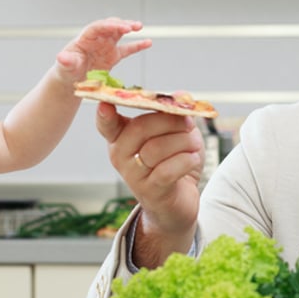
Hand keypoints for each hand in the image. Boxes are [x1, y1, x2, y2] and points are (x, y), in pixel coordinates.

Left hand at [54, 18, 150, 83]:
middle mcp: (97, 39)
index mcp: (85, 38)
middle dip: (121, 25)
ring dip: (129, 28)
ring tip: (139, 26)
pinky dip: (137, 46)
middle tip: (132, 27)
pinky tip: (148, 42)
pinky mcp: (113, 56)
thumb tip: (62, 57)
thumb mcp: (64, 68)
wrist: (71, 80)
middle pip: (110, 26)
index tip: (121, 27)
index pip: (98, 27)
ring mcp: (106, 46)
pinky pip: (127, 49)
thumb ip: (65, 61)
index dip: (109, 26)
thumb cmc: (66, 72)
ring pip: (119, 33)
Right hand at [95, 103, 202, 266]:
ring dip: (183, 141)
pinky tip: (193, 159)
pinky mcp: (150, 191)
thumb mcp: (178, 133)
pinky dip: (186, 160)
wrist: (179, 202)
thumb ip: (176, 112)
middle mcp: (121, 156)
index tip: (104, 104)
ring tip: (194, 145)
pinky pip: (168, 170)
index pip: (107, 124)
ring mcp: (133, 175)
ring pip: (157, 148)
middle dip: (170, 121)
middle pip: (140, 128)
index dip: (104, 114)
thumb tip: (181, 94)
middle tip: (189, 123)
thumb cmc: (174, 162)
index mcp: (122, 137)